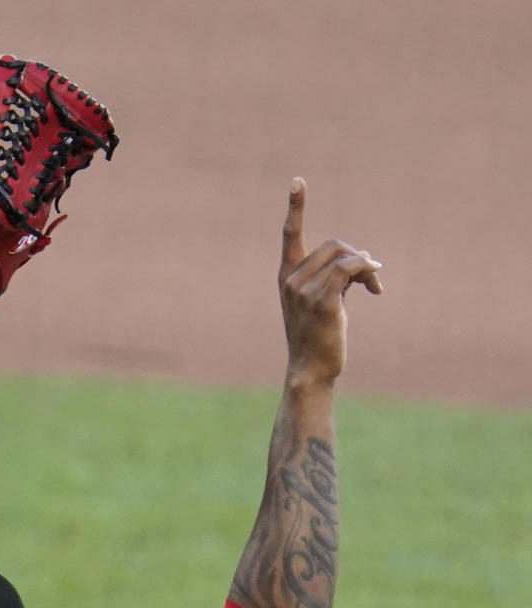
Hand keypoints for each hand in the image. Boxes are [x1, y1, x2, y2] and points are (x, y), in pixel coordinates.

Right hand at [279, 178, 382, 387]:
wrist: (311, 370)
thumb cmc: (318, 337)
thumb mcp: (323, 300)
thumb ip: (336, 276)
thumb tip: (365, 260)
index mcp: (287, 276)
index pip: (291, 235)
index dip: (296, 208)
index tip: (297, 181)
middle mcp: (291, 279)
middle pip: (334, 245)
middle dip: (355, 256)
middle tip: (369, 279)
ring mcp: (304, 290)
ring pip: (345, 257)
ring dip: (365, 267)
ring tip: (372, 286)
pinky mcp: (322, 301)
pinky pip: (349, 269)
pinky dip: (366, 272)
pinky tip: (375, 286)